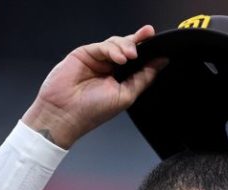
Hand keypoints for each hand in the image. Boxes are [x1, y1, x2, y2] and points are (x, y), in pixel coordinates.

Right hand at [21, 25, 164, 148]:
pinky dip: (113, 49)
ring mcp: (97, 60)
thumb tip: (162, 63)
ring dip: (126, 46)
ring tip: (130, 56)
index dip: (148, 50)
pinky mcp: (85, 53)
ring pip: (116, 43)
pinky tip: (119, 58)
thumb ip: (144, 78)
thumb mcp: (127, 95)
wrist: (65, 114)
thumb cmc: (92, 111)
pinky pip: (103, 46)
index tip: (159, 44)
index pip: (137, 60)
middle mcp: (109, 67)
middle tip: (148, 37)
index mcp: (121, 78)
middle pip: (128, 47)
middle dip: (139, 41)